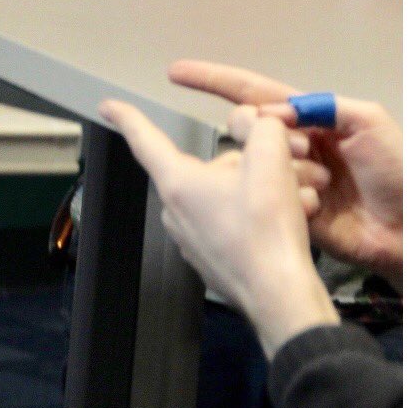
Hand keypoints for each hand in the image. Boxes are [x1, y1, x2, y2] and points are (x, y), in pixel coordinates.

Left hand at [100, 100, 337, 358]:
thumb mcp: (271, 161)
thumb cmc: (267, 233)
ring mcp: (192, 238)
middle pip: (209, 167)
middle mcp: (176, 210)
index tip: (108, 106)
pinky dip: (260, 216)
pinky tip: (292, 219)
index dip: (127, 117)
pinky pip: (232, 222)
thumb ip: (262, 128)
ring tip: (299, 197)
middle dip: (250, 162)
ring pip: (227, 194)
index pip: (145, 139)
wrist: (282, 301)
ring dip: (263, 190)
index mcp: (177, 183)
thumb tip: (260, 124)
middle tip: (288, 165)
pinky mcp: (212, 259)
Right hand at [169, 60, 402, 286]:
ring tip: (319, 186)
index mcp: (309, 118)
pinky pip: (261, 198)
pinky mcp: (286, 212)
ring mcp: (284, 179)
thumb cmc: (397, 172)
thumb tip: (272, 112)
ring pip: (250, 164)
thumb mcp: (369, 122)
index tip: (176, 72)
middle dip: (257, 133)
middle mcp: (290, 145)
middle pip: (246, 126)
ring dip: (275, 171)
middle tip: (298, 152)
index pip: (252, 92)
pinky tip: (303, 207)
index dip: (213, 80)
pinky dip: (276, 200)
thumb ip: (322, 105)